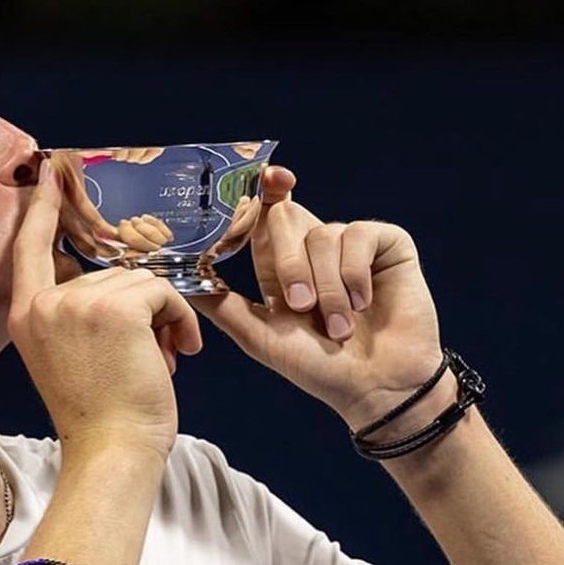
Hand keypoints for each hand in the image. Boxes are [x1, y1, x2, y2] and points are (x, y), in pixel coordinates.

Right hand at [9, 159, 202, 460]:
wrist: (111, 453)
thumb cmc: (100, 417)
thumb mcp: (68, 358)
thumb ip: (76, 316)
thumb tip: (123, 285)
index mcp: (27, 315)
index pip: (31, 248)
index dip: (41, 209)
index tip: (50, 173)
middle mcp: (46, 303)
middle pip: (109, 274)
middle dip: (141, 310)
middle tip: (152, 355)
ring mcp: (78, 302)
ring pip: (141, 282)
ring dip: (165, 318)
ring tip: (165, 360)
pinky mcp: (117, 308)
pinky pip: (163, 291)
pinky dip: (180, 319)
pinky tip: (179, 354)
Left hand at [191, 166, 444, 429]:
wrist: (373, 387)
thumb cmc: (317, 367)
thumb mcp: (259, 335)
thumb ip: (220, 304)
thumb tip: (176, 278)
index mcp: (279, 264)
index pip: (264, 215)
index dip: (260, 189)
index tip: (264, 177)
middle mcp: (313, 248)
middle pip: (285, 217)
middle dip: (289, 263)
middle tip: (300, 305)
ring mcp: (351, 245)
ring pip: (322, 234)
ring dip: (326, 288)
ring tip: (339, 327)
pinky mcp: (387, 245)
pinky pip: (360, 235)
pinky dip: (354, 275)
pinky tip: (363, 304)